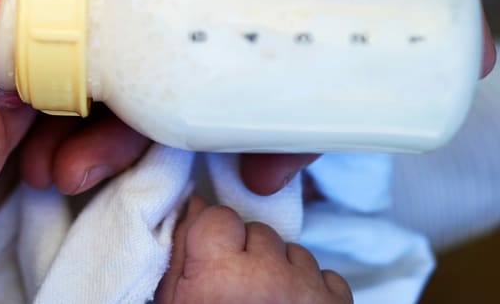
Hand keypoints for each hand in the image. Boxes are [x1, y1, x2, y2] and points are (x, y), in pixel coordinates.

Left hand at [0, 0, 495, 193]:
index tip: (439, 59)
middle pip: (256, 39)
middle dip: (269, 112)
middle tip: (266, 168)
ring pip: (170, 82)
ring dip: (151, 143)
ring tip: (91, 169)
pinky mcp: (62, 23)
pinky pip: (96, 91)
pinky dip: (83, 132)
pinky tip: (51, 151)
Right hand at [154, 195, 352, 303]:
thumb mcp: (174, 303)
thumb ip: (179, 255)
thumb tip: (191, 207)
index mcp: (218, 274)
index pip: (219, 217)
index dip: (215, 237)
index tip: (211, 258)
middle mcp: (266, 277)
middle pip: (258, 232)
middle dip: (249, 252)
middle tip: (236, 284)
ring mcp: (306, 291)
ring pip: (294, 251)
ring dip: (282, 268)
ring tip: (266, 297)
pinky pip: (327, 277)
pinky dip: (313, 288)